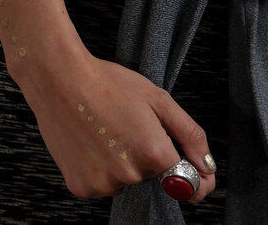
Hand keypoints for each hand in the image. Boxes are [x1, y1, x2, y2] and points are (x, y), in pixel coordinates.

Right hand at [17, 45, 216, 202]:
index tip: (198, 175)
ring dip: (124, 161)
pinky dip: (102, 168)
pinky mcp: (82, 188)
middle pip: (153, 175)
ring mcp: (103, 185)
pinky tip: (93, 141)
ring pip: (127, 179)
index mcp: (153, 152)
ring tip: (107, 129)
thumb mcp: (158, 99)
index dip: (195, 179)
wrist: (60, 81)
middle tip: (129, 124)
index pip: (187, 183)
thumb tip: (207, 166)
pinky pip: (104, 184)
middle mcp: (129, 175)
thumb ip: (190, 135)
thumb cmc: (109, 83)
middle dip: (149, 154)